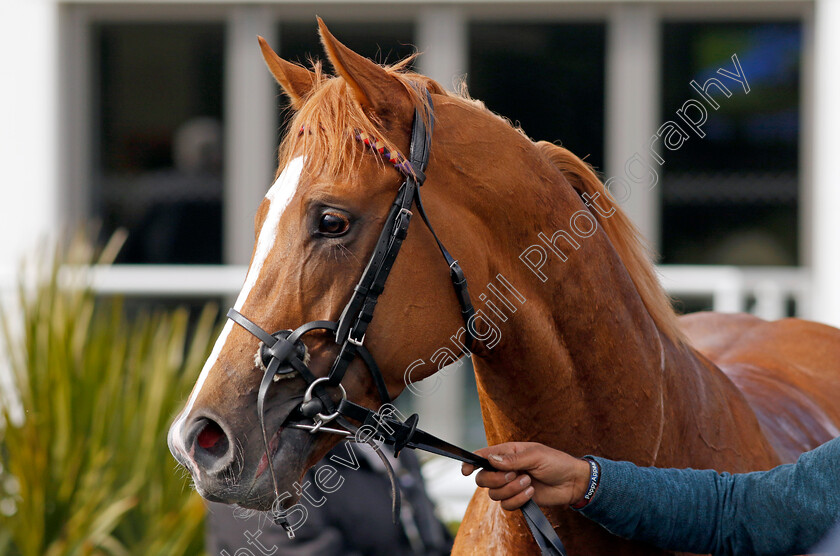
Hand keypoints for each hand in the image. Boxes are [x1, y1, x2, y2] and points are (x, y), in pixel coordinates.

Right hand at [461, 442, 592, 510]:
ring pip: (494, 494)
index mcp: (507, 453)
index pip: (482, 457)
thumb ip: (512, 459)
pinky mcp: (517, 499)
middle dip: (496, 480)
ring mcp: (510, 485)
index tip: (465, 470)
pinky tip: (531, 493)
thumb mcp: (535, 455)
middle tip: (514, 475)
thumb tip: (491, 460)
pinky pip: (506, 505)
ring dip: (511, 490)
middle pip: (482, 479)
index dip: (470, 463)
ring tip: (528, 482)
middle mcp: (504, 469)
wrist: (571, 482)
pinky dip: (517, 500)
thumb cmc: (555, 462)